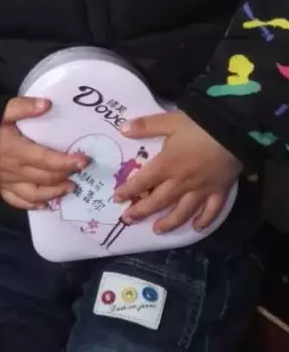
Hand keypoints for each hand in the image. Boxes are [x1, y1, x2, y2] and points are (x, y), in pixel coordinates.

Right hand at [0, 97, 88, 209]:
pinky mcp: (0, 189)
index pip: (46, 159)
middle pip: (45, 177)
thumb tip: (47, 104)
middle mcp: (13, 170)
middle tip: (82, 170)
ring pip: (35, 193)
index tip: (83, 159)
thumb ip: (24, 107)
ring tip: (70, 187)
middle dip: (66, 175)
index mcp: (15, 150)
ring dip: (55, 192)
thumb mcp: (2, 109)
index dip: (67, 162)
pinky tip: (46, 204)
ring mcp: (6, 182)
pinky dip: (33, 205)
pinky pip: (18, 202)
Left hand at [114, 111, 241, 232]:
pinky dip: (204, 221)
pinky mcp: (219, 191)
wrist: (233, 131)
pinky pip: (211, 211)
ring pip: (182, 211)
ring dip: (169, 222)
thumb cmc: (199, 125)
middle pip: (159, 201)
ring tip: (157, 230)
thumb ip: (146, 126)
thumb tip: (122, 129)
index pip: (142, 182)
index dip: (128, 190)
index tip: (117, 198)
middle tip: (128, 220)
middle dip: (142, 212)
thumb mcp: (170, 121)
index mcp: (166, 166)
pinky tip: (197, 228)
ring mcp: (201, 190)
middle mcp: (181, 182)